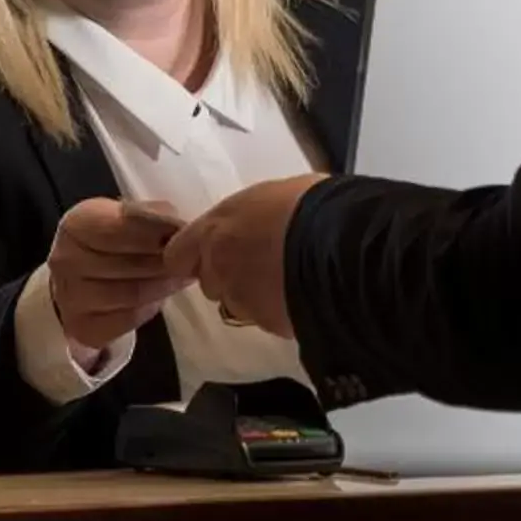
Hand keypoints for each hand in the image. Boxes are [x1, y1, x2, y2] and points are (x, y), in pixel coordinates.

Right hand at [47, 198, 188, 354]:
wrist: (76, 280)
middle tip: (191, 258)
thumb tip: (181, 226)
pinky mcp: (83, 328)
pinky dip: (152, 307)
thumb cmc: (107, 241)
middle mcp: (66, 261)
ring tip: (184, 276)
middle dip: (168, 260)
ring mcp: (71, 298)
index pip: (125, 225)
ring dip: (165, 285)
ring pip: (133, 293)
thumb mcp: (122, 216)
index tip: (184, 230)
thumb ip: (149, 215)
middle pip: (132, 262)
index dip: (160, 228)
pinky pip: (129, 318)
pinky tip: (162, 296)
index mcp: (76, 225)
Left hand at [167, 175, 324, 338]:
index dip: (193, 257)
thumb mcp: (272, 196)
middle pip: (210, 282)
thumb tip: (253, 223)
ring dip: (254, 296)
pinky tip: (302, 295)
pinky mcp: (268, 324)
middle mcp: (219, 268)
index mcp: (215, 229)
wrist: (343, 245)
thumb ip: (248, 217)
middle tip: (262, 264)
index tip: (211, 254)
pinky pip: (266, 318)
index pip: (177, 255)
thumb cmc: (311, 205)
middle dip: (229, 277)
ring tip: (287, 281)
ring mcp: (242, 300)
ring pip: (237, 304)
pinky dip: (278, 310)